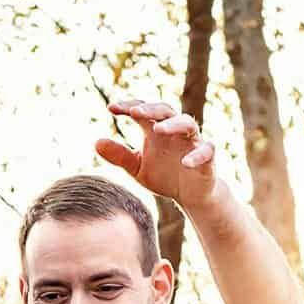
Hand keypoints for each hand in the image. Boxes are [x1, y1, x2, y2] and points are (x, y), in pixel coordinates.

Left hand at [95, 99, 225, 215]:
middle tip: (135, 111)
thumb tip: (95, 143)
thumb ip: (119, 156)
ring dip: (173, 124)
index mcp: (155, 130)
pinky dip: (197, 155)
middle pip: (165, 110)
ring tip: (158, 129)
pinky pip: (206, 150)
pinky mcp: (208, 158)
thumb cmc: (164, 176)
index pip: (142, 111)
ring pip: (187, 123)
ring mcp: (192, 142)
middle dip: (150, 109)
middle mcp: (175, 131)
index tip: (110, 108)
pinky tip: (185, 163)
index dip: (128, 107)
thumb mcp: (137, 168)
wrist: (191, 196)